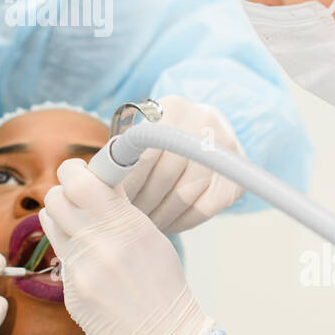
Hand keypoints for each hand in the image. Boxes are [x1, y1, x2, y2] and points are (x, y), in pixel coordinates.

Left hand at [40, 158, 213, 334]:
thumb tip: (98, 180)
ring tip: (79, 229)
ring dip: (60, 219)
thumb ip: (121, 208)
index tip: (78, 173)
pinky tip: (90, 266)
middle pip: (54, 198)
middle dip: (63, 194)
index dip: (72, 171)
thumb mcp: (151, 237)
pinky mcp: (70, 293)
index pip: (78, 181)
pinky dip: (70, 254)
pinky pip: (59, 259)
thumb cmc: (164, 287)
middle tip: (76, 201)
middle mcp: (99, 245)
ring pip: (49, 223)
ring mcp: (82, 271)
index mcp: (125, 225)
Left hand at [120, 96, 245, 232]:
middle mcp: (202, 123)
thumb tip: (99, 182)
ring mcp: (224, 149)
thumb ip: (124, 151)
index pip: (145, 151)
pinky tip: (166, 225)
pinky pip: (203, 209)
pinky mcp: (235, 177)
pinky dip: (181, 222)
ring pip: (183, 195)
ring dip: (158, 216)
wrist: (208, 136)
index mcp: (172, 108)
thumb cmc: (165, 139)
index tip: (114, 200)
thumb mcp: (146, 131)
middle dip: (141, 202)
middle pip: (165, 174)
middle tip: (124, 219)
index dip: (128, 181)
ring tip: (141, 225)